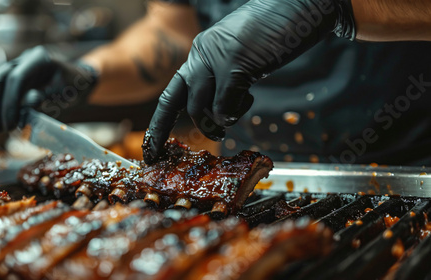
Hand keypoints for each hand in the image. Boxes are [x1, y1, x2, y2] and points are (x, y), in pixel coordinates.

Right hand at [0, 46, 98, 130]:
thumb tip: (25, 107)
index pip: (16, 78)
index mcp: (39, 59)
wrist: (77, 78)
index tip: (10, 124)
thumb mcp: (65, 92)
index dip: (10, 103)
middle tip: (2, 128)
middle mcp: (23, 59)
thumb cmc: (73, 86)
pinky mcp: (9, 75)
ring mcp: (14, 65)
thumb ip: (45, 97)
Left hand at [142, 0, 354, 163]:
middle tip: (184, 146)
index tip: (153, 146)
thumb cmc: (276, 30)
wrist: (298, 5)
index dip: (161, 121)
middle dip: (171, 129)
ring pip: (199, 107)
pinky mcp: (233, 65)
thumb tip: (221, 111)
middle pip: (179, 101)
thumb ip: (226, 78)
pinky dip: (235, 112)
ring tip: (237, 111)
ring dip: (218, 121)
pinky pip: (223, 106)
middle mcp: (201, 54)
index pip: (173, 92)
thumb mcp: (241, 55)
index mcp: (201, 51)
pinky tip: (249, 97)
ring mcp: (215, 59)